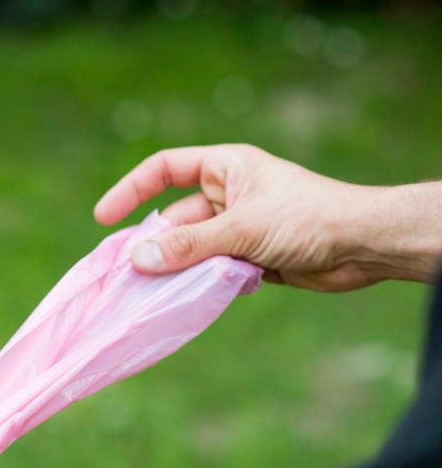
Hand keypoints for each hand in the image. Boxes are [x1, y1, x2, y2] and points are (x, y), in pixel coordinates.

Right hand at [94, 144, 441, 290]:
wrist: (363, 247)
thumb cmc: (307, 218)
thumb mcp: (240, 229)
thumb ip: (187, 246)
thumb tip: (137, 259)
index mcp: (226, 168)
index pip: (165, 169)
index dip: (131, 190)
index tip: (104, 217)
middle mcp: (228, 195)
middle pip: (174, 218)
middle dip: (153, 244)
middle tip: (126, 272)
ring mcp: (237, 228)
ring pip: (190, 249)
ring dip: (174, 268)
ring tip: (149, 291)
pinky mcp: (249, 258)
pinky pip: (209, 270)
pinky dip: (197, 284)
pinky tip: (183, 299)